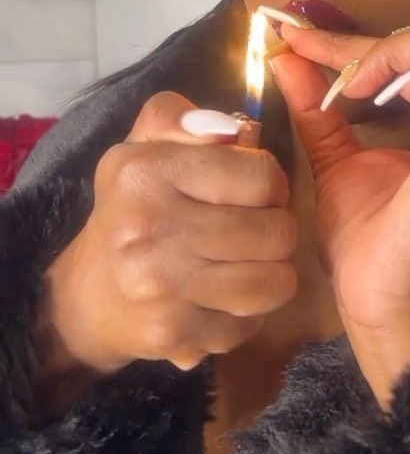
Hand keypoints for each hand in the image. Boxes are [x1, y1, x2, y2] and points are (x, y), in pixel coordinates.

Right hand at [44, 93, 296, 373]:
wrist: (89, 295)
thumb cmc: (132, 208)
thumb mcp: (144, 146)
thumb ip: (183, 119)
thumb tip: (234, 129)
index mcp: (146, 171)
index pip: (262, 175)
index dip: (272, 183)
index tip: (256, 191)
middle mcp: (150, 228)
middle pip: (276, 231)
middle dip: (277, 229)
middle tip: (256, 229)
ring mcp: (161, 286)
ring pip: (273, 282)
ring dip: (272, 273)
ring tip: (249, 262)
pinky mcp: (175, 334)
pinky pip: (250, 322)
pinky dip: (247, 311)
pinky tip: (224, 296)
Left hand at [273, 22, 409, 406]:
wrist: (380, 306)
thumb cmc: (366, 247)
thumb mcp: (335, 163)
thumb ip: (318, 111)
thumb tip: (287, 57)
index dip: (358, 39)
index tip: (297, 37)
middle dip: (384, 39)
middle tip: (327, 60)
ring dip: (408, 48)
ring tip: (357, 82)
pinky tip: (383, 94)